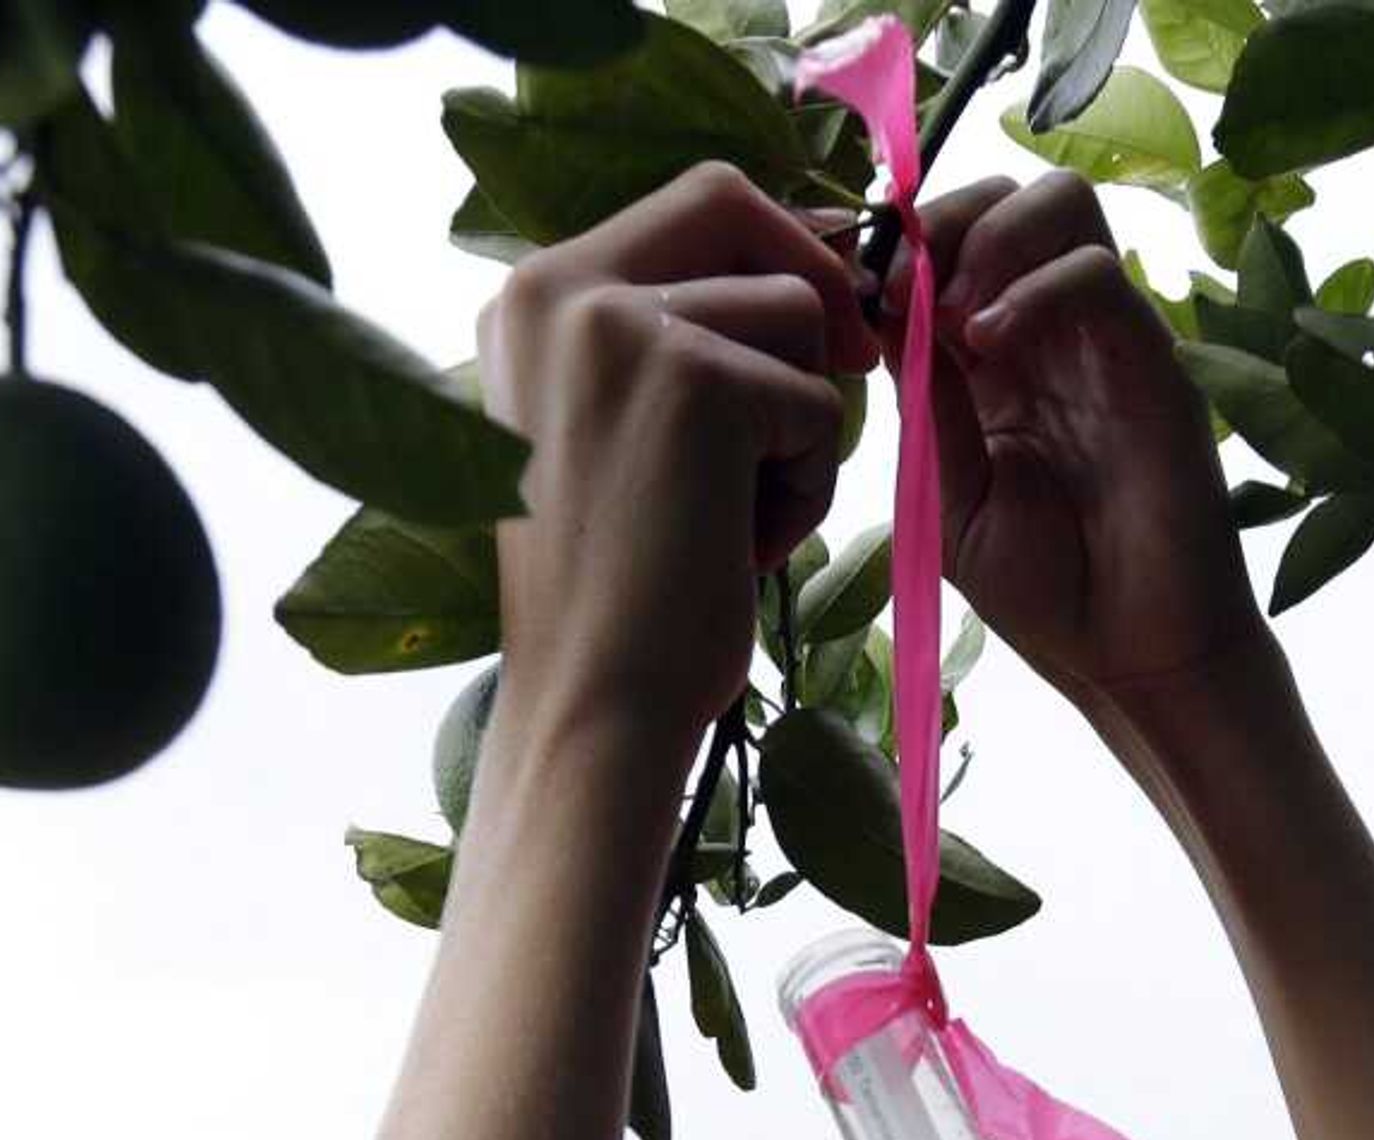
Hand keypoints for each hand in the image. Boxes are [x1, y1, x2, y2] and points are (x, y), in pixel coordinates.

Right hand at [477, 164, 875, 763]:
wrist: (593, 706)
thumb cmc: (616, 593)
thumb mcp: (612, 428)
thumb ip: (668, 334)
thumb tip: (804, 257)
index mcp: (526, 296)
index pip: (684, 199)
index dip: (772, 240)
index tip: (820, 312)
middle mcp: (554, 288)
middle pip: (731, 207)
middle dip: (807, 284)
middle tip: (848, 367)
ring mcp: (620, 327)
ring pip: (791, 311)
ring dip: (801, 417)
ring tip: (741, 513)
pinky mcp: (695, 384)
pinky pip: (816, 400)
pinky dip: (809, 482)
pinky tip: (745, 546)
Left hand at [869, 173, 1271, 715]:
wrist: (1132, 660)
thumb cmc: (1047, 594)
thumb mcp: (948, 495)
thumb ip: (924, 404)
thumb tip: (882, 307)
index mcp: (995, 359)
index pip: (951, 245)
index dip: (899, 246)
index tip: (853, 292)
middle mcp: (1053, 331)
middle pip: (1007, 195)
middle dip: (943, 219)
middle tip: (903, 288)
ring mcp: (1105, 339)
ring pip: (1061, 203)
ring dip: (991, 234)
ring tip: (952, 314)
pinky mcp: (1152, 360)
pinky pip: (1098, 273)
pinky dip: (1035, 286)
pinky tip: (988, 345)